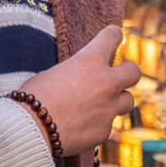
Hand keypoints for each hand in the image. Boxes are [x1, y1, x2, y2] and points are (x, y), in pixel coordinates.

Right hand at [17, 25, 139, 158]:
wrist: (32, 128)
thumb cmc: (35, 95)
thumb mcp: (53, 72)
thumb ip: (74, 73)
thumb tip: (78, 80)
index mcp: (90, 60)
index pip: (112, 37)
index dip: (113, 35)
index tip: (115, 35)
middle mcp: (106, 83)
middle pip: (134, 72)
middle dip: (128, 70)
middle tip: (121, 72)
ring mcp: (108, 109)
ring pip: (127, 101)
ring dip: (117, 99)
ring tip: (102, 102)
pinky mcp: (104, 131)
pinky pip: (107, 123)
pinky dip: (98, 122)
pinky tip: (82, 125)